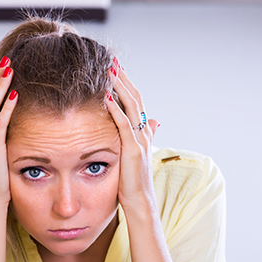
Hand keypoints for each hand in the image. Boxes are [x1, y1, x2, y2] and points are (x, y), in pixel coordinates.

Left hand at [104, 62, 159, 210]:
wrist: (139, 201)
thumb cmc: (132, 181)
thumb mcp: (135, 155)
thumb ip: (142, 137)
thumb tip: (154, 122)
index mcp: (142, 132)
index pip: (135, 102)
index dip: (126, 84)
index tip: (115, 68)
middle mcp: (144, 132)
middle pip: (135, 97)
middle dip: (123, 78)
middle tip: (112, 60)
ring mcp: (140, 140)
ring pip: (131, 106)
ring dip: (120, 87)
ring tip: (109, 70)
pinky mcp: (133, 150)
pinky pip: (124, 125)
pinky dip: (116, 109)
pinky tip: (106, 97)